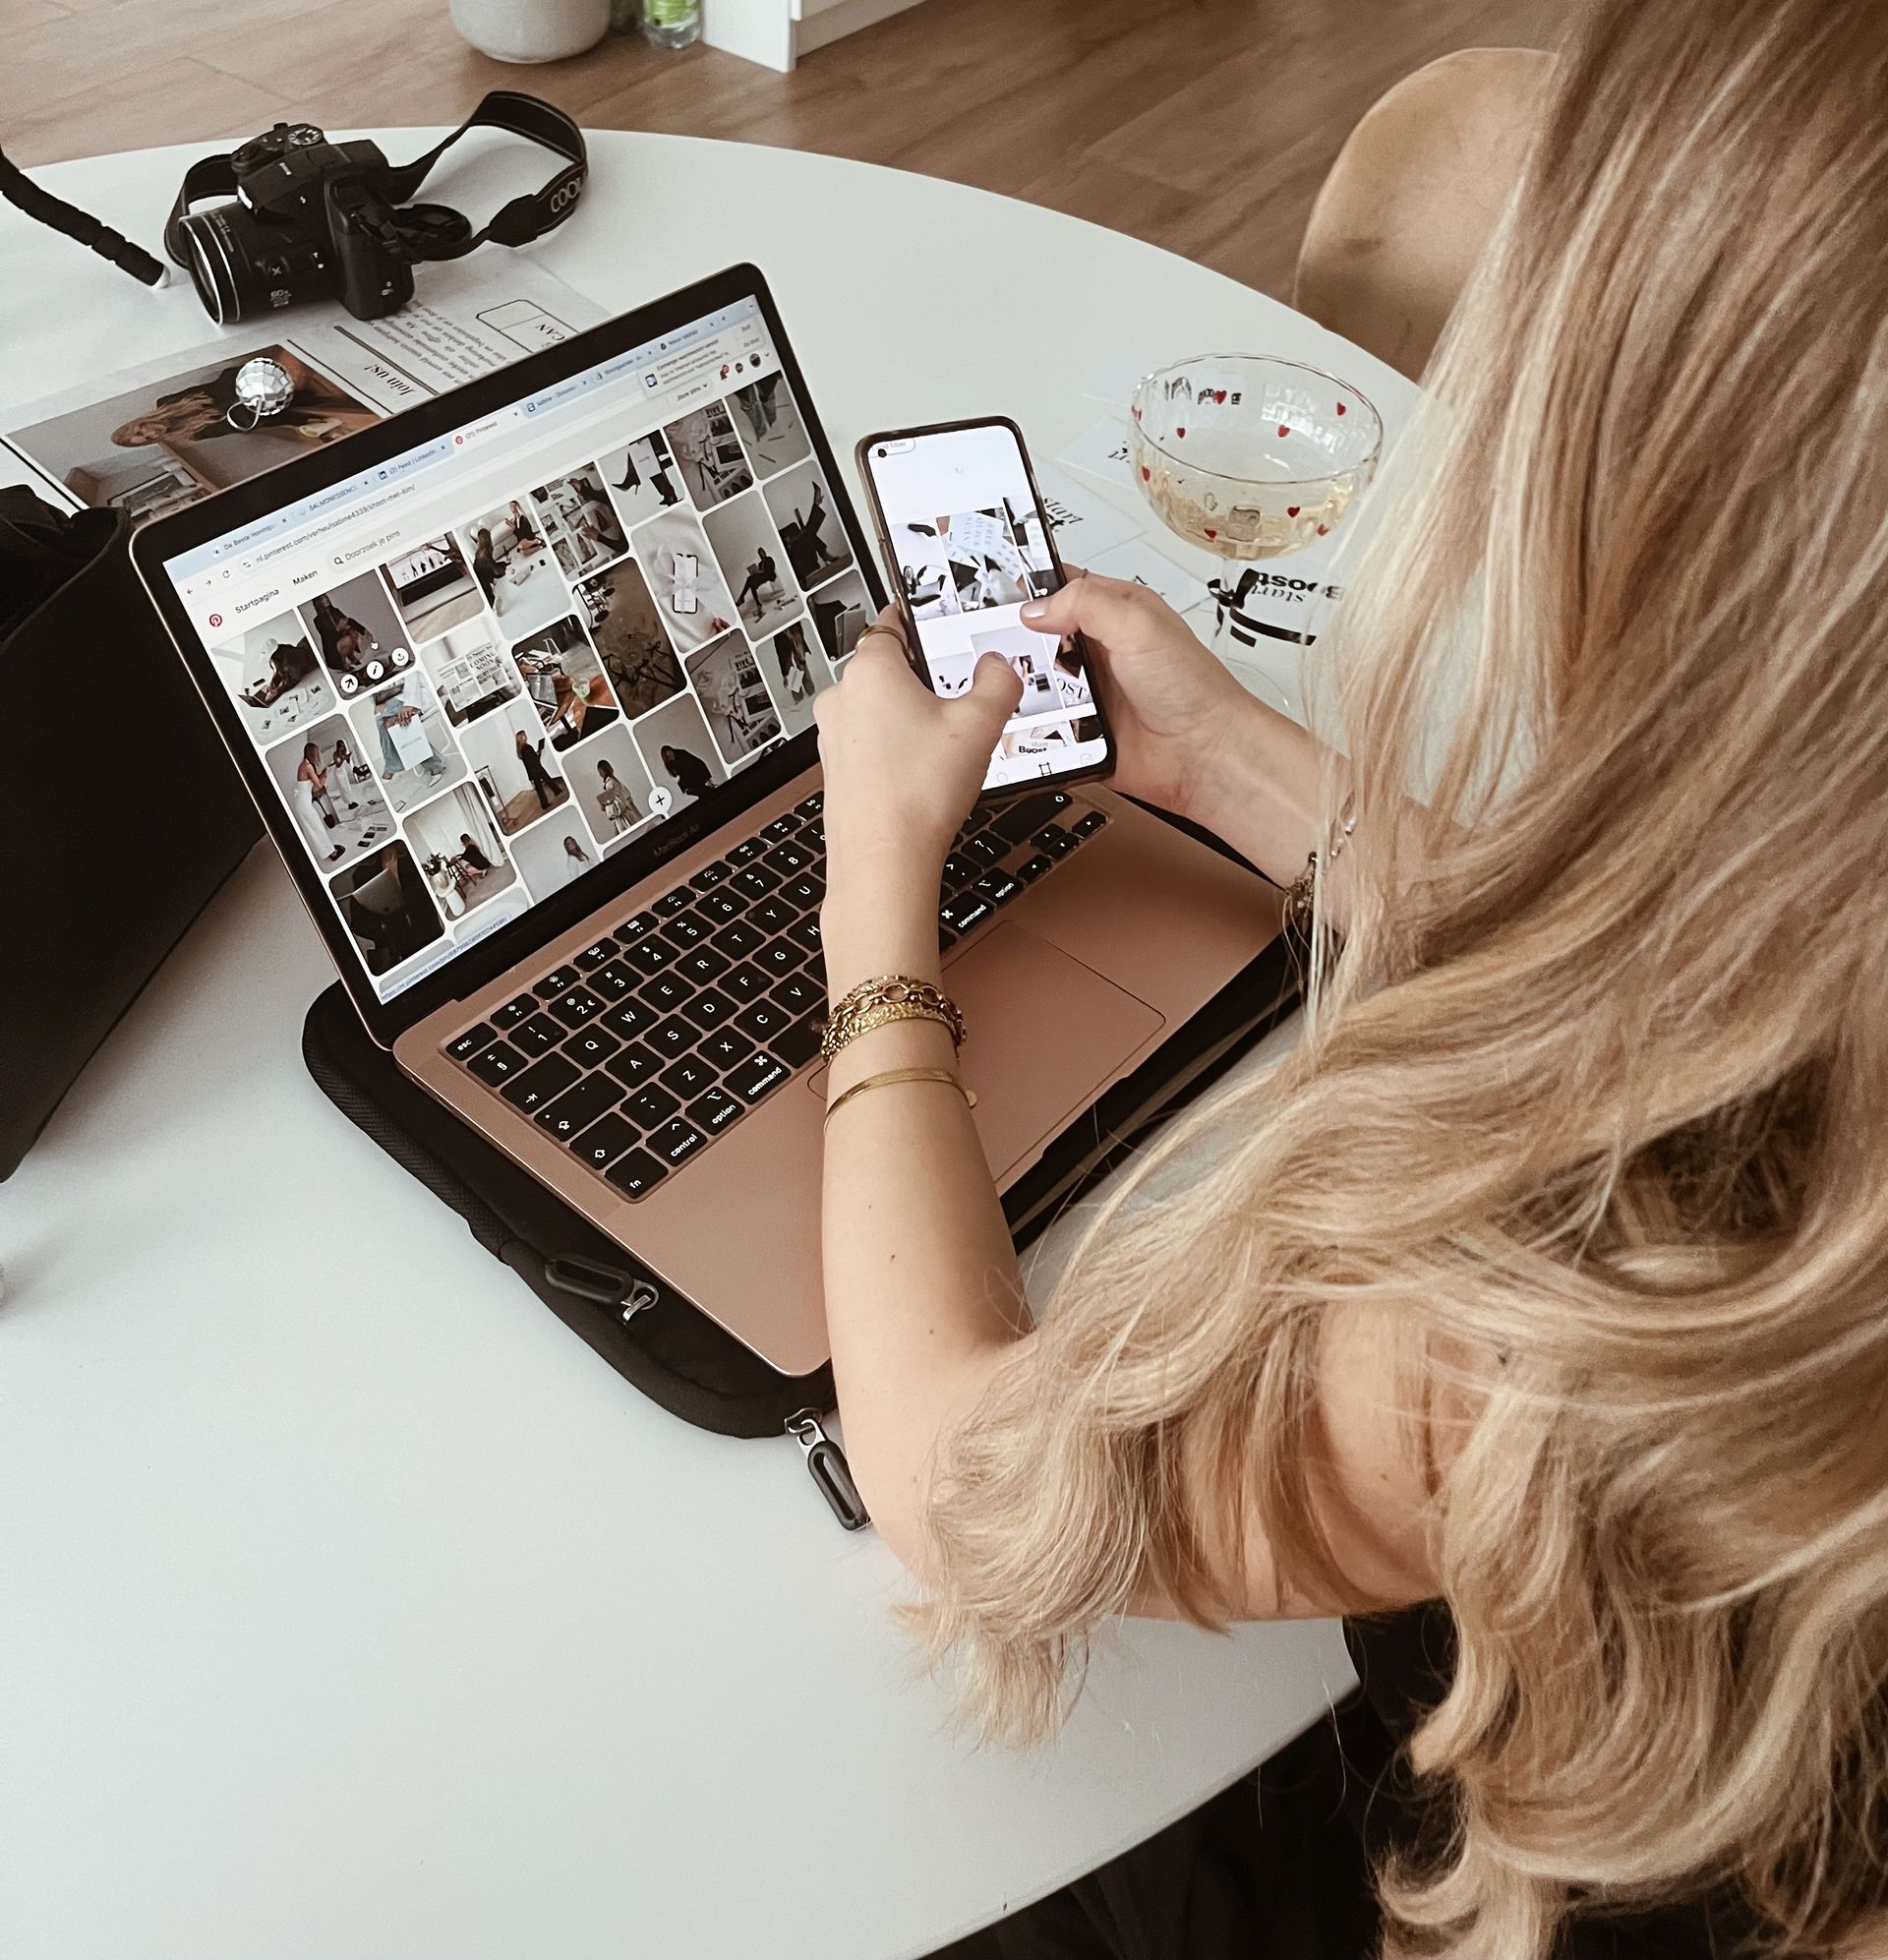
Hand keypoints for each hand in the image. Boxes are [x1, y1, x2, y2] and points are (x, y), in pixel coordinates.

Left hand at [815, 610, 1021, 900]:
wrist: (884, 860)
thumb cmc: (916, 796)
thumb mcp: (980, 725)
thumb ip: (998, 681)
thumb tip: (999, 666)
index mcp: (871, 669)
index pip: (890, 621)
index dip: (916, 619)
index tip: (929, 620)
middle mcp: (842, 697)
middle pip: (887, 668)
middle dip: (921, 679)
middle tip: (956, 698)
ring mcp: (833, 735)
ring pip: (877, 709)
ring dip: (907, 717)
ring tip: (943, 745)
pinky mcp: (836, 769)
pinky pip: (869, 744)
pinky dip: (894, 749)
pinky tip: (922, 773)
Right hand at [1019, 571, 1254, 822]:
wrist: (1203, 756)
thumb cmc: (1193, 690)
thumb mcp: (1139, 624)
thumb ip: (1085, 603)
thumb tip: (1036, 608)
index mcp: (1113, 612)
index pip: (1059, 587)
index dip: (1028, 588)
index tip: (994, 595)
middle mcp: (1098, 650)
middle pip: (1036, 637)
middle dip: (1015, 642)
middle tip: (995, 645)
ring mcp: (1087, 692)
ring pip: (1033, 683)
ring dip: (1022, 686)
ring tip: (1010, 684)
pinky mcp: (1080, 731)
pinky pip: (1041, 725)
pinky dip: (1030, 725)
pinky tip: (1025, 721)